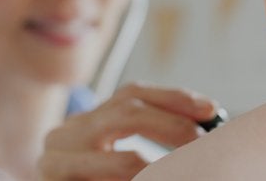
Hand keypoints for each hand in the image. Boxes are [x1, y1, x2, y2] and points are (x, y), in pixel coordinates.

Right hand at [39, 83, 217, 180]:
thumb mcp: (116, 159)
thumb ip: (148, 136)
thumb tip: (206, 124)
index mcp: (85, 121)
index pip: (132, 93)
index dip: (174, 97)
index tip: (211, 109)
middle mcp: (64, 134)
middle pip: (127, 113)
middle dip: (173, 125)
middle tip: (202, 142)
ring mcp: (54, 162)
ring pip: (126, 160)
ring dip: (164, 167)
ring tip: (185, 169)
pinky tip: (153, 180)